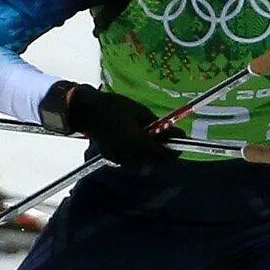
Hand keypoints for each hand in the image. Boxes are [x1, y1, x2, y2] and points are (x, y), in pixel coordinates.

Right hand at [42, 80, 171, 166]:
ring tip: (157, 136)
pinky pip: (135, 161)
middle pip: (155, 161)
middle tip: (172, 136)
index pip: (162, 154)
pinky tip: (143, 140)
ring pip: (146, 162)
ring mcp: (120, 160)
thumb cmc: (114, 106)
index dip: (175, 149)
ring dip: (155, 153)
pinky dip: (143, 153)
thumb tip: (174, 134)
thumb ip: (157, 126)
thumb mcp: (140, 111)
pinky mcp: (114, 159)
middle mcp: (128, 156)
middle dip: (166, 151)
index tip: (183, 139)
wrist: (86, 111)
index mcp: (135, 143)